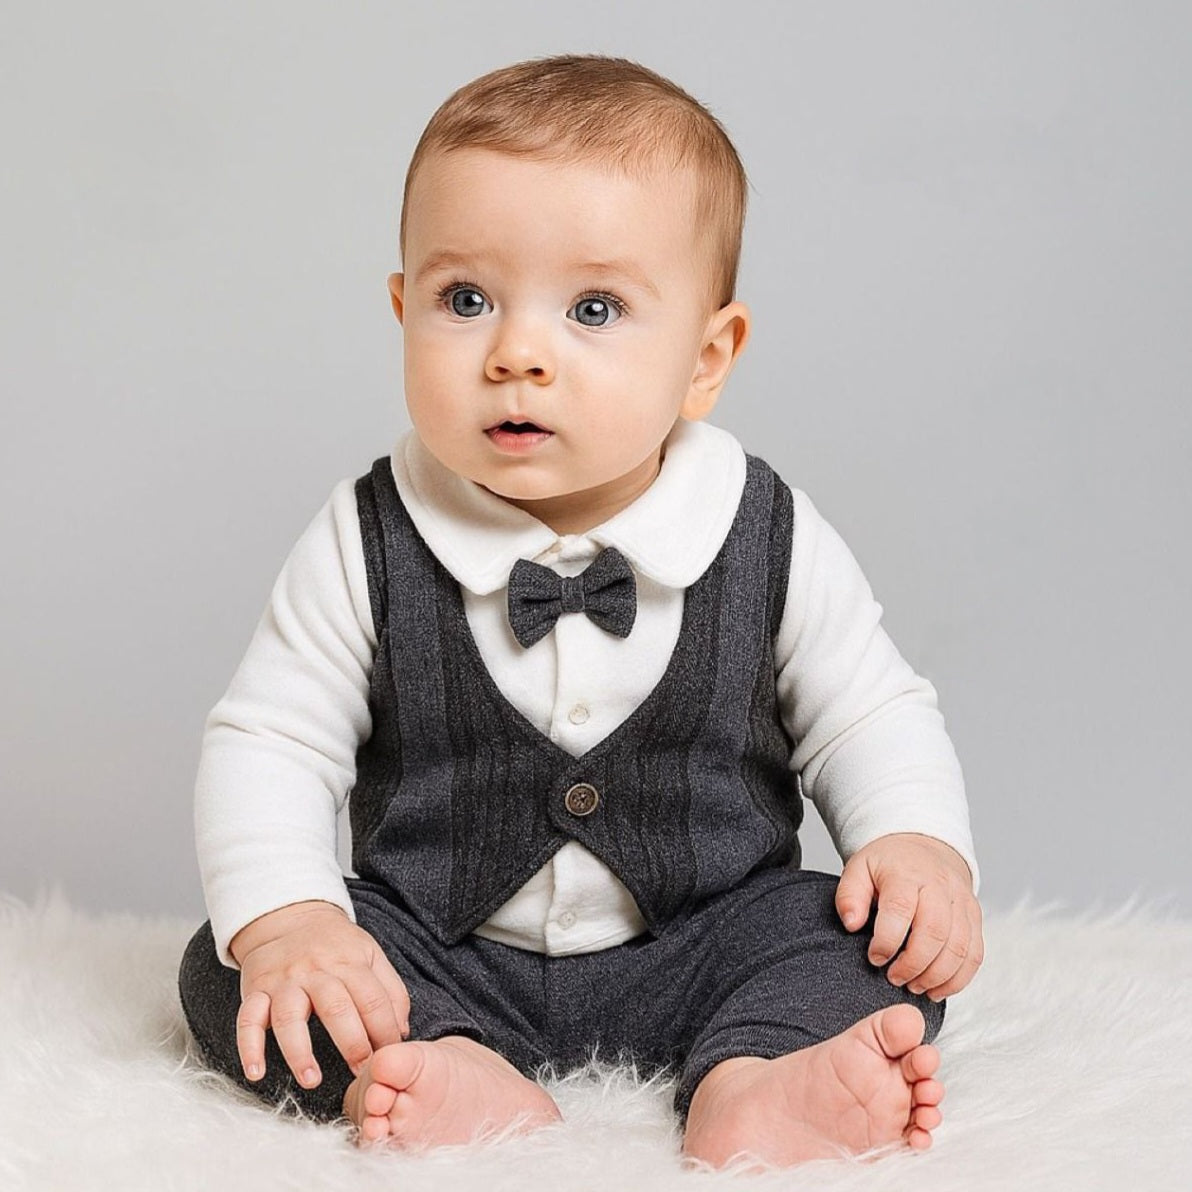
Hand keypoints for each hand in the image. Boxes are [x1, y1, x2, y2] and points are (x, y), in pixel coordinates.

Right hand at [230, 900, 409, 1088]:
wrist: (290, 916)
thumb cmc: (335, 945)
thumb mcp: (369, 954)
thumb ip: (391, 991)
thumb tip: (401, 1032)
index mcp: (349, 962)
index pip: (372, 1000)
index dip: (384, 1032)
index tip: (389, 1059)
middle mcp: (316, 971)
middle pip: (336, 1008)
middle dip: (352, 1044)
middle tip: (361, 1073)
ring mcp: (284, 982)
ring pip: (289, 1016)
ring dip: (299, 1051)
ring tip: (311, 1080)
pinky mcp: (256, 990)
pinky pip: (248, 1019)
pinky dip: (249, 1047)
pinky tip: (256, 1072)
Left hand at [835, 833, 983, 999]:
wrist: (922, 846)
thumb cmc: (888, 864)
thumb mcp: (858, 869)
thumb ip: (849, 896)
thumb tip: (851, 924)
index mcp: (906, 873)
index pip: (901, 908)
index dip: (888, 940)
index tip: (875, 958)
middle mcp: (940, 886)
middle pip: (936, 932)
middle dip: (914, 964)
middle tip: (895, 978)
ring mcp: (961, 902)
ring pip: (960, 947)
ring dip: (937, 976)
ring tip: (914, 986)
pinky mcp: (974, 917)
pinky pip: (975, 954)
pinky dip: (958, 979)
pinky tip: (937, 988)